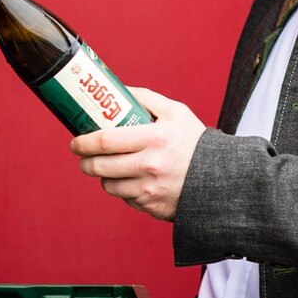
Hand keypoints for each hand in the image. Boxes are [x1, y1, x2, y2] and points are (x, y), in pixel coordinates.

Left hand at [70, 88, 206, 220]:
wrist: (221, 179)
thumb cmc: (195, 142)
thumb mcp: (176, 112)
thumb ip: (145, 98)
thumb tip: (117, 89)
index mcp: (155, 138)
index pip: (106, 141)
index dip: (83, 142)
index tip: (75, 142)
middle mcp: (151, 166)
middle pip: (100, 167)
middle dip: (85, 162)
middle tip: (83, 157)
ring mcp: (151, 190)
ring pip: (109, 186)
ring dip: (103, 177)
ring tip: (109, 168)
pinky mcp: (153, 207)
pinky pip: (125, 199)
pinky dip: (123, 190)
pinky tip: (132, 180)